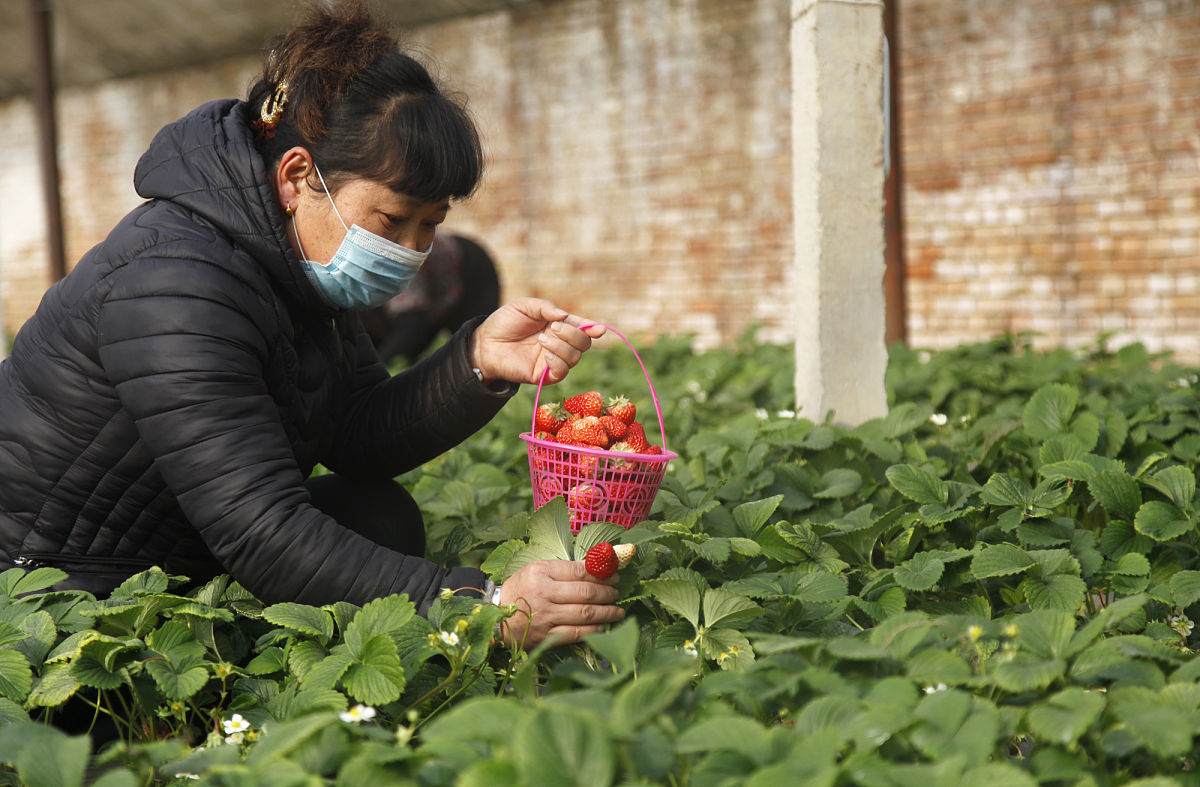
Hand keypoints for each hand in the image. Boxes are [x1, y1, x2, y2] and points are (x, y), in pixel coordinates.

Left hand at [469, 298, 606, 385]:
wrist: (486, 343)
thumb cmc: (504, 322)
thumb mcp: (524, 306)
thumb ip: (545, 307)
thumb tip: (565, 316)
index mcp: (559, 326)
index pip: (582, 328)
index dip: (593, 328)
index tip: (600, 328)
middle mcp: (560, 343)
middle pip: (584, 343)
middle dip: (574, 334)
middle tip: (555, 327)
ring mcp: (553, 360)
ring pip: (575, 357)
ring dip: (562, 346)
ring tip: (542, 338)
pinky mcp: (544, 375)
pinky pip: (562, 372)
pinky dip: (558, 361)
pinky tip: (545, 354)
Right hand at [497, 559, 624, 647]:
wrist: (496, 615)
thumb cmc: (520, 589)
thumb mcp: (537, 570)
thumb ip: (563, 568)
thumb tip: (596, 567)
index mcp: (541, 572)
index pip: (579, 571)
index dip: (601, 574)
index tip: (614, 575)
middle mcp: (543, 594)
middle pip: (585, 593)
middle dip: (607, 593)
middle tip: (617, 593)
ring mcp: (545, 617)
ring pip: (585, 614)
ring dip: (607, 612)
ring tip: (618, 611)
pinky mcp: (546, 637)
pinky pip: (577, 633)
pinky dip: (594, 630)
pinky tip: (603, 626)